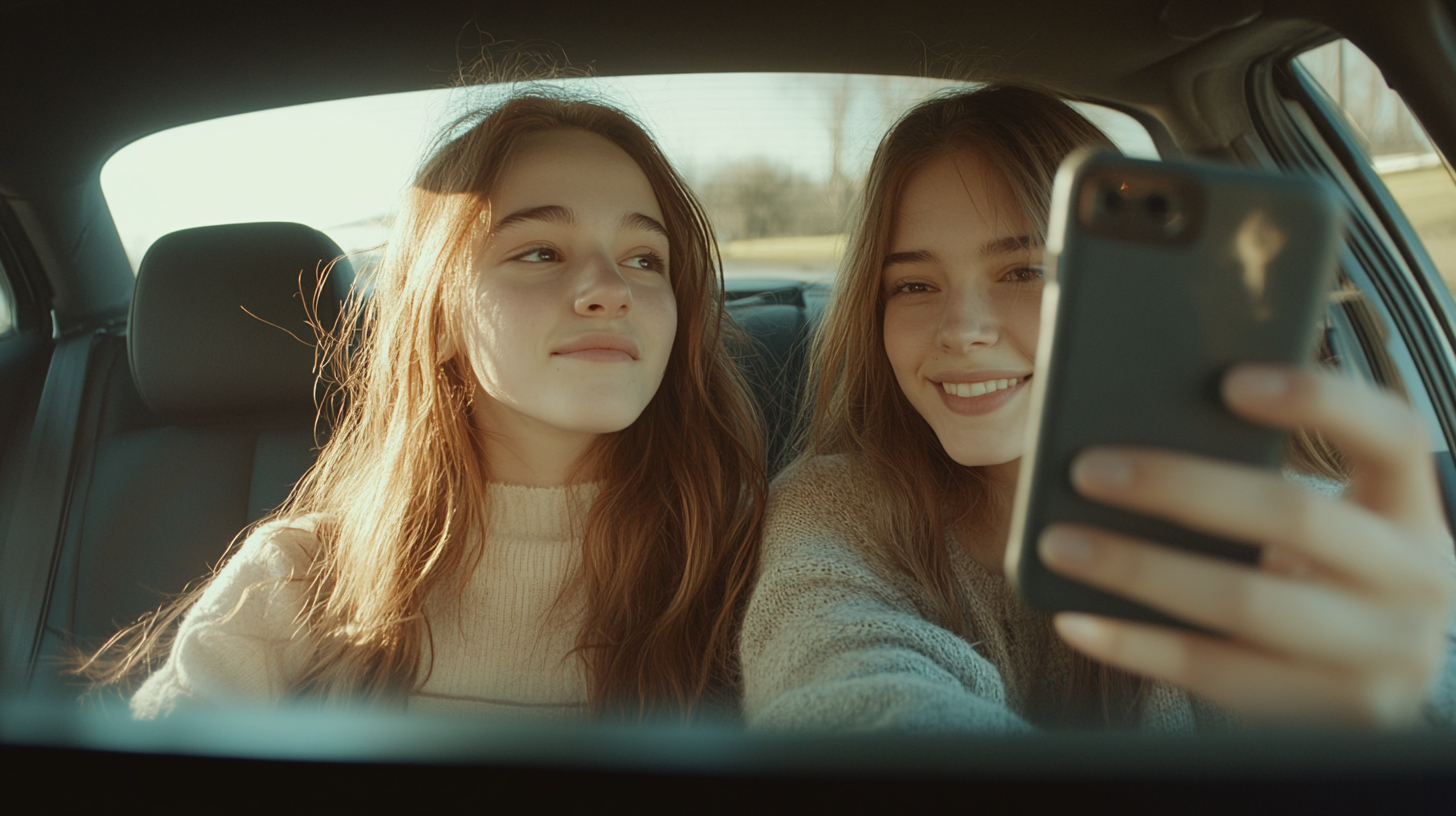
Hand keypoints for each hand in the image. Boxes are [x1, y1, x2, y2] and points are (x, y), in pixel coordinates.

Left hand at [1038, 364, 1455, 727]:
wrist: (1369, 686)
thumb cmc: (1319, 580)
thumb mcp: (1324, 529)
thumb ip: (1262, 478)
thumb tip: (1135, 433)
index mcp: (1412, 512)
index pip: (1394, 434)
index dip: (1320, 399)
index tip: (1230, 381)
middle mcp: (1417, 583)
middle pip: (1297, 517)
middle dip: (1181, 489)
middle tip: (1088, 469)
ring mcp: (1381, 658)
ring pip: (1246, 602)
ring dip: (1140, 568)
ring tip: (1061, 542)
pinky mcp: (1330, 718)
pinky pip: (1214, 674)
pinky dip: (1135, 645)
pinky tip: (1077, 619)